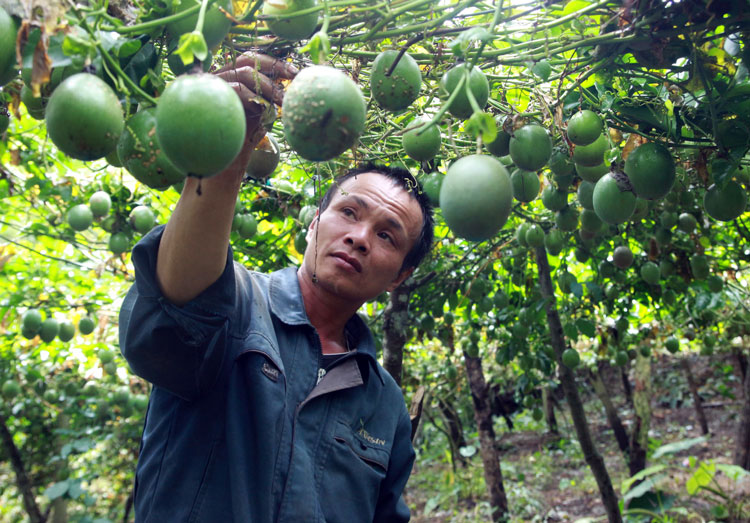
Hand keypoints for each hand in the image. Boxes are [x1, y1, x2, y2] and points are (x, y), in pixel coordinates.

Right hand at [213, 52, 297, 176]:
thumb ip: (270, 96)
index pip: (254, 59)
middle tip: (294, 77)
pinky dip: (254, 97)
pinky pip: (236, 88)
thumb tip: (293, 83)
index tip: (295, 72)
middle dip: (275, 66)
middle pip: (248, 58)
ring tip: (282, 102)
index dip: (275, 62)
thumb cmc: (244, 136)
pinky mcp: (208, 94)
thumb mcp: (261, 112)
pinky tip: (263, 109)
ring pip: (245, 72)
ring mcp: (213, 83)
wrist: (222, 157)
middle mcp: (221, 75)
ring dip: (269, 86)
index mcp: (233, 76)